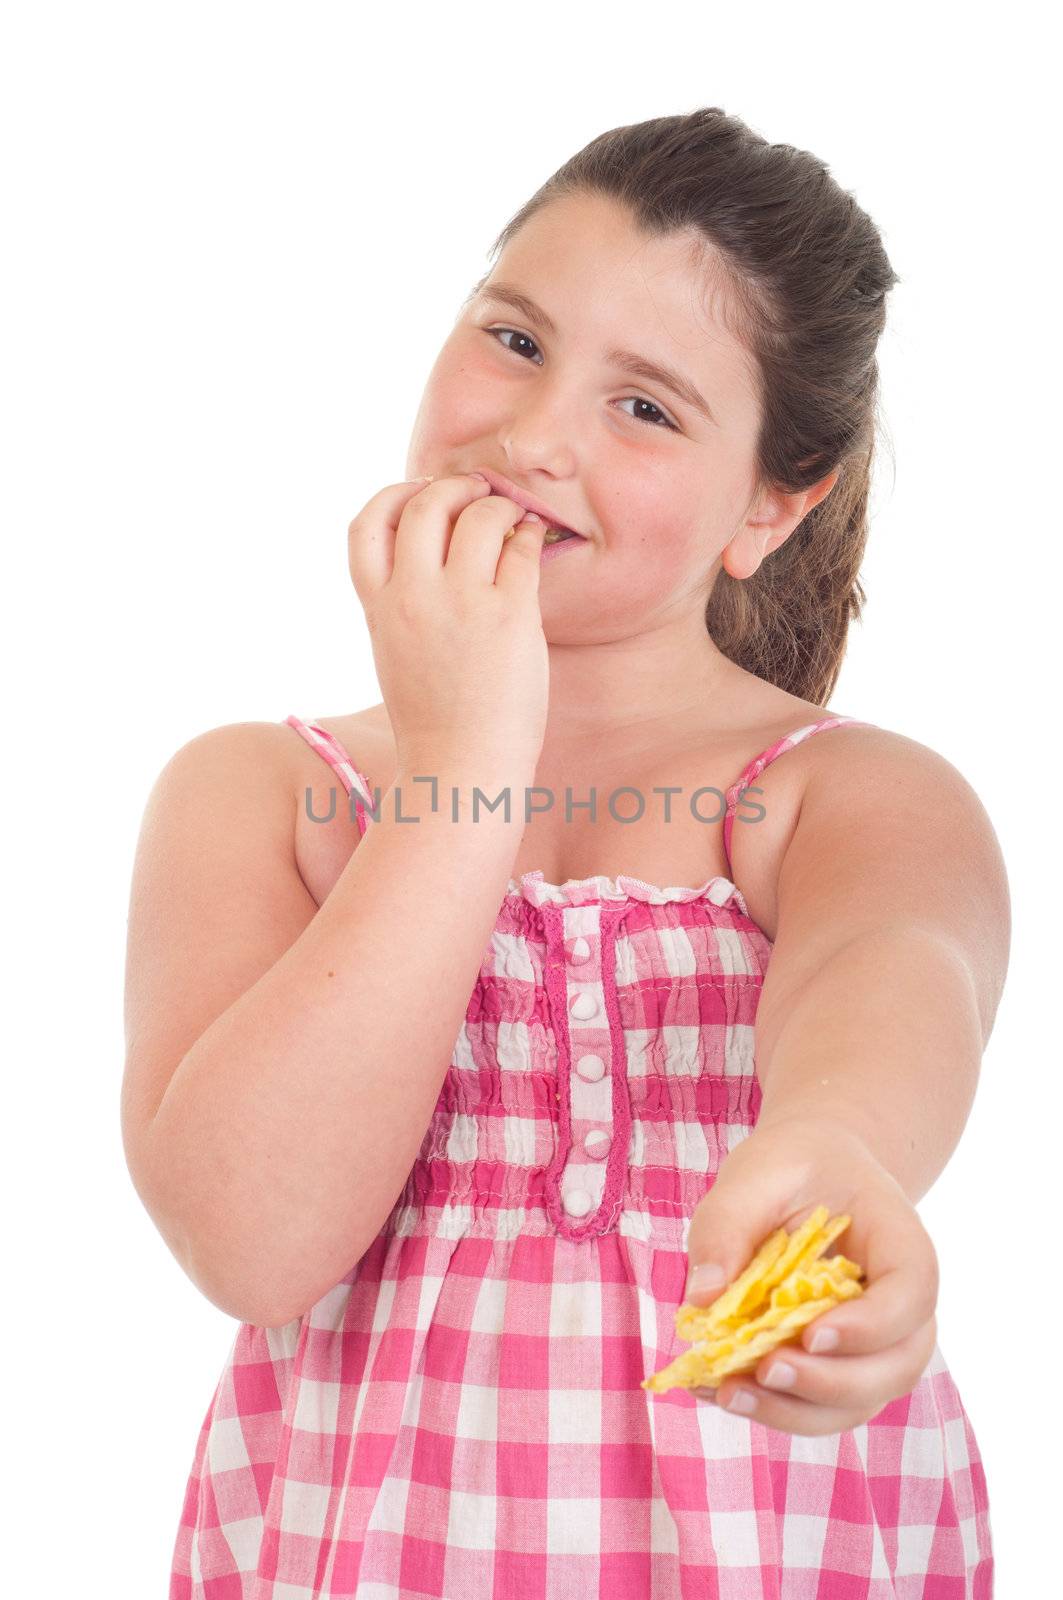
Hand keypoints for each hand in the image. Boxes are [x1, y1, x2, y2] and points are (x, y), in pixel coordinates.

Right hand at [347, 473, 549, 779]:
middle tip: (477, 493)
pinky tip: (534, 543)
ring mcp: (462, 603)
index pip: (365, 526)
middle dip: (453, 486)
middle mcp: (413, 597)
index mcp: (379, 608)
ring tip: (512, 518)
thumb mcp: (394, 654)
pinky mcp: (510, 615)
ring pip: (478, 516)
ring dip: (498, 506)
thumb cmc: (435, 721)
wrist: (462, 769)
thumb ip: (400, 605)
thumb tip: (429, 557)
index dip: (392, 495)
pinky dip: (529, 536)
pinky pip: (521, 549)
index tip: (418, 493)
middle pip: (423, 504)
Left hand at [683, 1118, 938, 1435]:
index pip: (911, 1294)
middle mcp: (904, 1307)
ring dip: (796, 1410)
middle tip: (764, 1370)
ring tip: (729, 1393)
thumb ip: (729, 1225)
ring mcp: (878, 1346)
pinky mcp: (841, 1368)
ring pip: (857, 1402)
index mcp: (902, 1244)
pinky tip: (722, 1390)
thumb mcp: (758, 1173)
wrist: (814, 1173)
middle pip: (894, 1366)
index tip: (811, 1334)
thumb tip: (701, 1299)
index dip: (871, 1325)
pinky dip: (775, 1408)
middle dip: (829, 1383)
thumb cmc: (793, 1169)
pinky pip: (820, 1405)